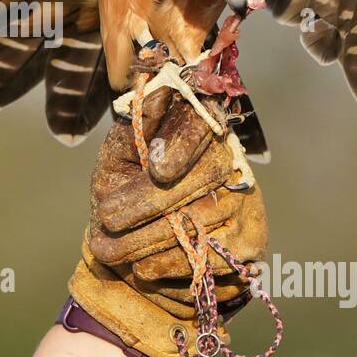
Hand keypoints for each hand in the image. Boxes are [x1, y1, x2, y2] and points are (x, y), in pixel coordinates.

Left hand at [68, 87, 267, 356]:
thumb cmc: (124, 193)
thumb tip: (154, 89)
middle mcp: (232, 161)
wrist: (137, 253)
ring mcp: (246, 203)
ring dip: (149, 239)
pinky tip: (141, 268)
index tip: (156, 169)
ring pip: (205, 218)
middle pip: (205, 175)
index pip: (204, 124)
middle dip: (149, 202)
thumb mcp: (119, 159)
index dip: (185, 144)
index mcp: (200, 129)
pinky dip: (172, 263)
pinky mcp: (249, 243)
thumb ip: (134, 128)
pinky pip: (215, 255)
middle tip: (107, 220)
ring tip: (108, 251)